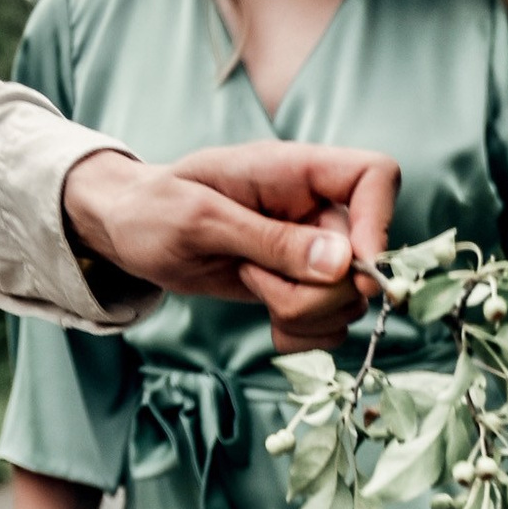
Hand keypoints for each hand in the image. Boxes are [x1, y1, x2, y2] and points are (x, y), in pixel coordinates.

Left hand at [61, 142, 400, 332]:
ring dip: (305, 317)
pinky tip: (268, 321)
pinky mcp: (300, 287)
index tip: (349, 265)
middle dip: (317, 293)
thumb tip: (342, 263)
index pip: (374, 176)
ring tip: (252, 289)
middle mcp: (315, 209)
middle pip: (364, 261)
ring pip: (348, 302)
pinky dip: (303, 337)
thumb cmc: (155, 208)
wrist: (129, 231)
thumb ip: (272, 241)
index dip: (378, 223)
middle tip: (258, 282)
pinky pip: (329, 326)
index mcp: (296, 171)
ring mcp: (311, 251)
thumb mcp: (202, 222)